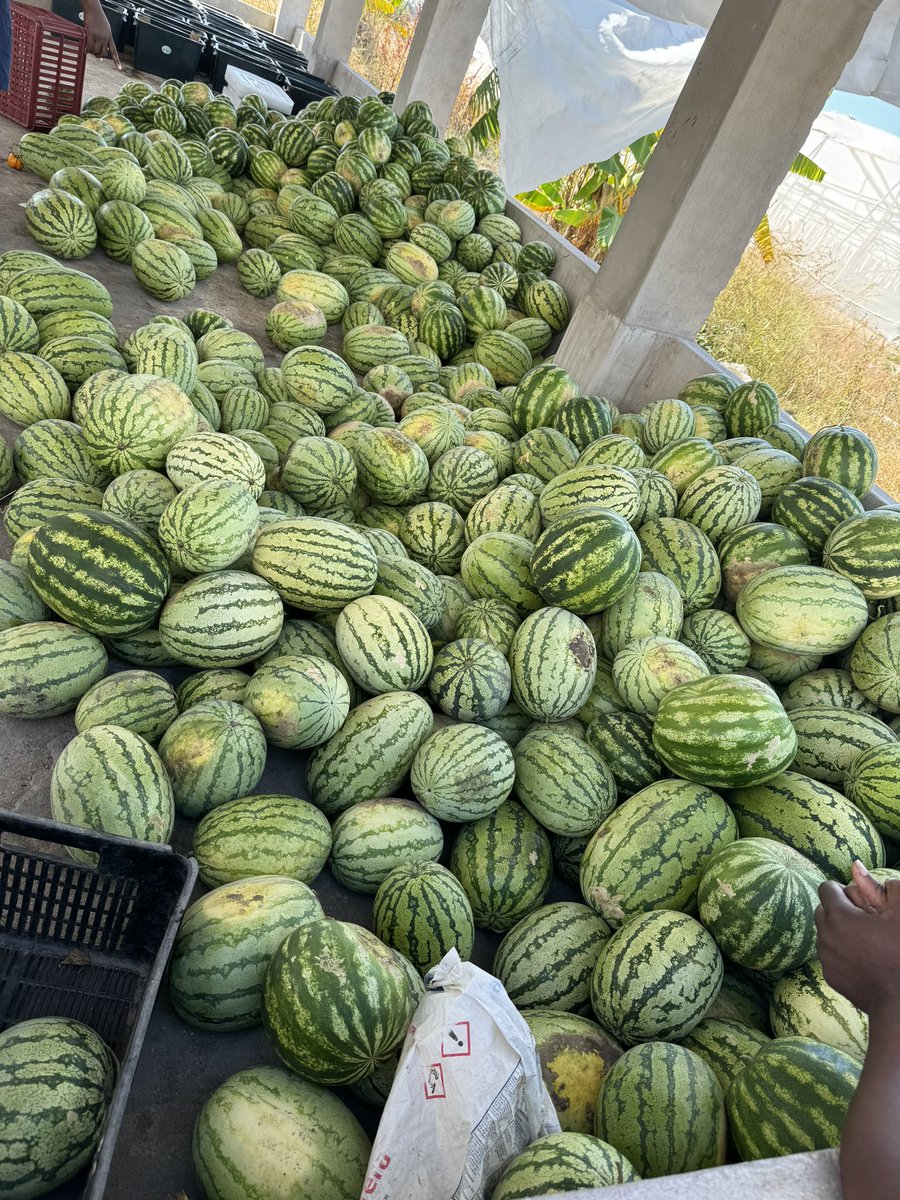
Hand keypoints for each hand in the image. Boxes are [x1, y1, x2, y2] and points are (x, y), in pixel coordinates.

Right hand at [81, 0, 120, 66]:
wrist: (93, 9)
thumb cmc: (98, 16)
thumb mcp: (105, 28)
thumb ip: (105, 37)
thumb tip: (103, 45)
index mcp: (110, 37)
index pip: (114, 51)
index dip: (117, 61)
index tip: (119, 68)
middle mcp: (105, 38)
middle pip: (104, 53)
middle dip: (99, 55)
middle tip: (95, 54)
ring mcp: (99, 37)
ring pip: (96, 51)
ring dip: (92, 53)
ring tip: (89, 50)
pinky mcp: (91, 34)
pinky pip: (90, 47)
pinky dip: (87, 50)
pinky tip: (86, 50)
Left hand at [816, 865, 899, 1019]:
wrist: (899, 1002)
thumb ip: (880, 885)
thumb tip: (856, 865)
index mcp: (838, 916)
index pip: (827, 887)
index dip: (845, 890)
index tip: (864, 902)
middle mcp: (824, 935)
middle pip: (823, 909)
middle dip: (840, 909)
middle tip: (866, 920)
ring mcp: (825, 958)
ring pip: (825, 932)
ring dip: (840, 930)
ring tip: (867, 940)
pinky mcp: (830, 976)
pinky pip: (830, 953)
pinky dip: (841, 951)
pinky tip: (865, 958)